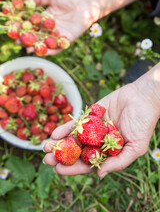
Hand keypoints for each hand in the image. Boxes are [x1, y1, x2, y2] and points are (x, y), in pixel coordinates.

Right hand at [20, 0, 96, 55]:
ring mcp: (57, 36)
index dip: (23, 27)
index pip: (31, 25)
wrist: (86, 5)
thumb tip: (24, 0)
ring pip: (45, 44)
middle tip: (18, 42)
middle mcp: (49, 30)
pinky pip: (58, 48)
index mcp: (44, 20)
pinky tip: (44, 51)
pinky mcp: (66, 41)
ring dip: (37, 47)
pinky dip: (51, 50)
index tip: (14, 28)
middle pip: (36, 36)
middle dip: (27, 39)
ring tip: (28, 49)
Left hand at [43, 76, 158, 177]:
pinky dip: (66, 128)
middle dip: (62, 156)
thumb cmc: (143, 123)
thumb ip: (119, 161)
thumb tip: (99, 174)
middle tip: (46, 159)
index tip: (58, 170)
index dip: (73, 168)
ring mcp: (93, 127)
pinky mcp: (91, 114)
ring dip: (60, 142)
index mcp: (108, 151)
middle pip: (77, 151)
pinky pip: (76, 122)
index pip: (88, 163)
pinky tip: (54, 133)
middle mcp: (98, 140)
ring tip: (45, 147)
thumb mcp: (135, 146)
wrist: (142, 97)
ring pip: (74, 137)